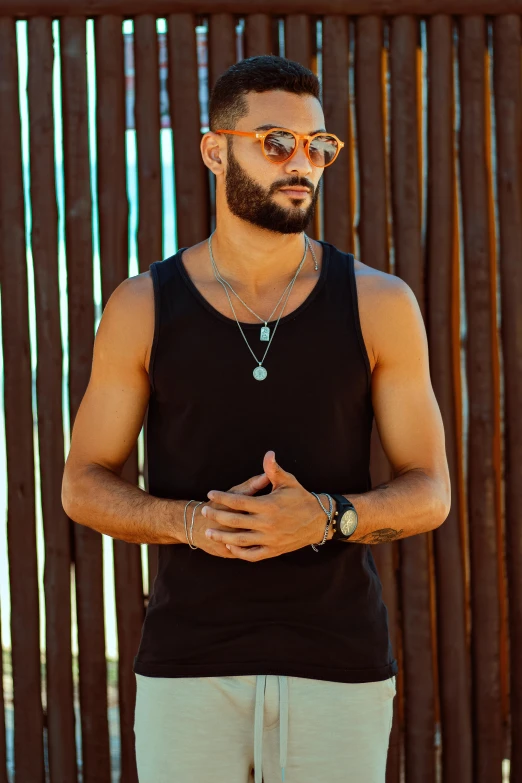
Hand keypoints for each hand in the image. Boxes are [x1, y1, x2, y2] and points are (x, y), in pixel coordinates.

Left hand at [202, 451, 328, 561]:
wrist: (319, 521)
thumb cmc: (301, 499)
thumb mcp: (288, 482)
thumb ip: (274, 470)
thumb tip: (268, 454)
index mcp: (268, 506)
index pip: (238, 501)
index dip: (222, 498)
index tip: (211, 494)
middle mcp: (267, 524)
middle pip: (235, 521)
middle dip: (216, 516)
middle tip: (204, 512)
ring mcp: (270, 539)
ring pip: (240, 540)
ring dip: (222, 536)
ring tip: (209, 532)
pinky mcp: (274, 550)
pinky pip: (252, 554)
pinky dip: (239, 552)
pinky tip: (230, 546)